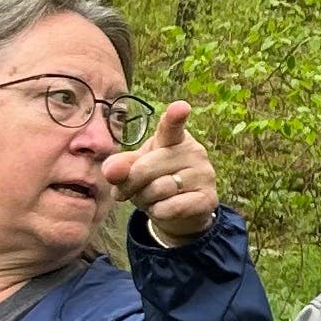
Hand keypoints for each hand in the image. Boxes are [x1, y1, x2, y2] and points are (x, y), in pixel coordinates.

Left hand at [104, 101, 218, 242]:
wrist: (180, 212)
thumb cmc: (153, 181)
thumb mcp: (133, 170)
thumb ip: (119, 166)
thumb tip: (111, 171)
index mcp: (174, 138)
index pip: (172, 126)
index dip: (175, 116)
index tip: (180, 107)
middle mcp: (195, 152)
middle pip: (147, 167)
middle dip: (129, 184)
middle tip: (124, 193)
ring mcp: (205, 175)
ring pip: (159, 189)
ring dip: (145, 200)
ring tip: (150, 200)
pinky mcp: (208, 199)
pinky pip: (171, 207)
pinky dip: (158, 212)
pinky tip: (163, 209)